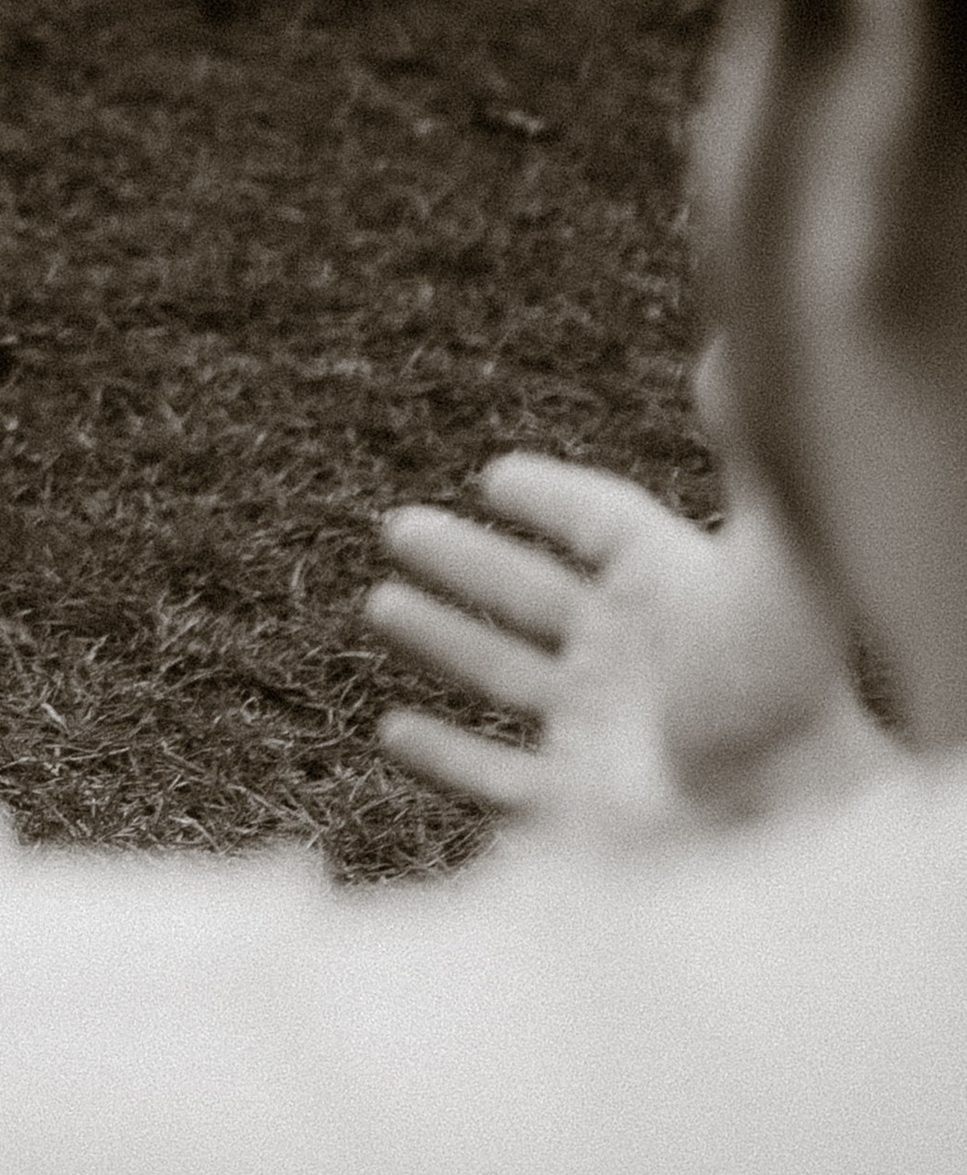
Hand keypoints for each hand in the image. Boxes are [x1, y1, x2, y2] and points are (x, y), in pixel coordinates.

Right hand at [366, 443, 890, 842]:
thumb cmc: (786, 690)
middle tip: (397, 526)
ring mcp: (600, 730)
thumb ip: (747, 456)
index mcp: (669, 588)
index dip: (552, 499)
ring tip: (379, 602)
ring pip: (503, 675)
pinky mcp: (579, 805)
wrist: (795, 822)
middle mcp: (631, 656)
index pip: (600, 526)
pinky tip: (394, 728)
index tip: (496, 477)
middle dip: (467, 561)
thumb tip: (726, 352)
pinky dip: (445, 755)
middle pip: (533, 593)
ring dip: (444, 639)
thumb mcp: (765, 561)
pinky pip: (495, 776)